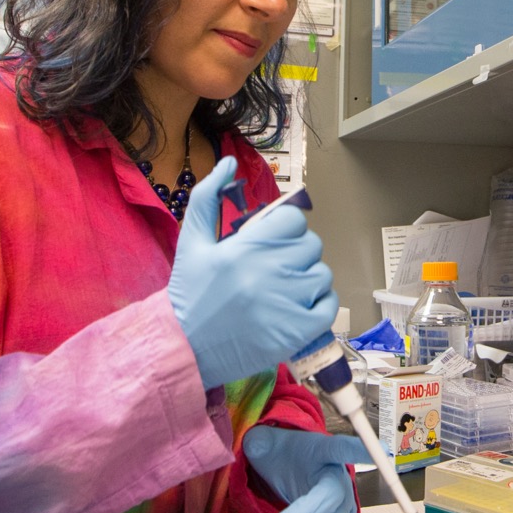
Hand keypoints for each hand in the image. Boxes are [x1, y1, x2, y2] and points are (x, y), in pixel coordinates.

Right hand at [168, 157, 337, 387]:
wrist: (184, 348)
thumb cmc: (189, 294)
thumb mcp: (192, 241)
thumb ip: (208, 198)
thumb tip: (228, 164)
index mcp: (245, 248)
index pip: (293, 220)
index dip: (285, 228)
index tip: (271, 242)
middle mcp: (268, 273)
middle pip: (311, 245)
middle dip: (296, 252)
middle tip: (275, 267)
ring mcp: (285, 304)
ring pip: (322, 274)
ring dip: (307, 279)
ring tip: (282, 289)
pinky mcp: (296, 332)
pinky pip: (328, 305)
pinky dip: (319, 304)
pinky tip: (296, 307)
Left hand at [242, 425, 370, 512]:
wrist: (289, 463)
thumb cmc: (281, 452)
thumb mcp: (264, 442)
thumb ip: (259, 442)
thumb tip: (257, 445)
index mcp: (322, 450)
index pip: (343, 448)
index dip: (360, 451)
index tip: (383, 451)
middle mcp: (339, 472)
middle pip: (334, 499)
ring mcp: (344, 495)